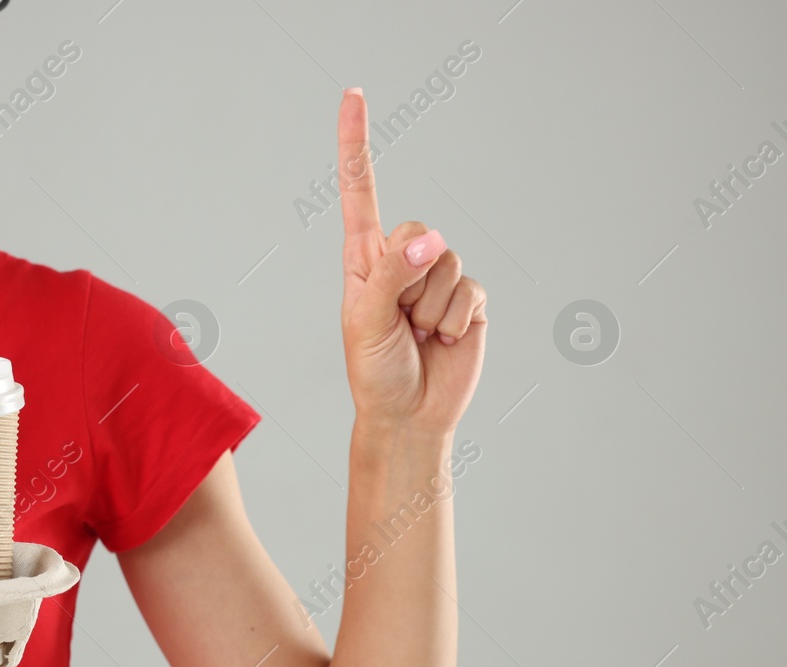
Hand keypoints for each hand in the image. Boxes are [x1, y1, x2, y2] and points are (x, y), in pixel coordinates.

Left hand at [337, 88, 485, 436]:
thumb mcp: (365, 323)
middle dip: (410, 280)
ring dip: (431, 307)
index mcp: (363, 257)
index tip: (353, 94)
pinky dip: (455, 320)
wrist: (410, 414)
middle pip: (420, 232)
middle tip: (398, 321)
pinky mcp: (468, 298)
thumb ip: (391, 276)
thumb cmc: (374, 371)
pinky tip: (442, 340)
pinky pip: (471, 289)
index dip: (355, 142)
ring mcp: (437, 277)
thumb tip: (431, 241)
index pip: (361, 190)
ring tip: (418, 334)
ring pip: (447, 262)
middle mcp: (400, 259)